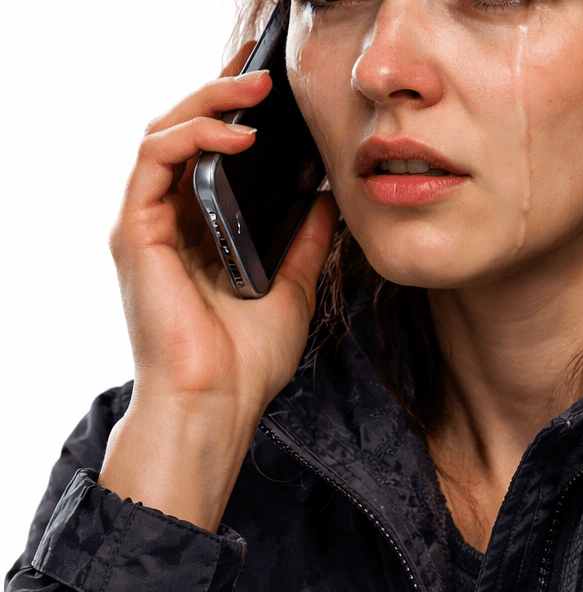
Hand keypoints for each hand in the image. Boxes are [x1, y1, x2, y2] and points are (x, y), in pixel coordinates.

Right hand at [100, 45, 338, 530]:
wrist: (219, 405)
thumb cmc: (247, 362)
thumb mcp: (293, 288)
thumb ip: (304, 242)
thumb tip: (325, 200)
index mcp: (200, 234)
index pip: (210, 155)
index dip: (236, 116)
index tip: (275, 94)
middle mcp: (168, 223)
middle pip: (184, 134)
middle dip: (223, 95)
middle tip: (265, 74)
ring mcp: (147, 226)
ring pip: (164, 134)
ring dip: (210, 103)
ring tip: (257, 91)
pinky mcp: (135, 232)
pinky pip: (156, 160)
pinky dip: (196, 137)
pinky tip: (240, 136)